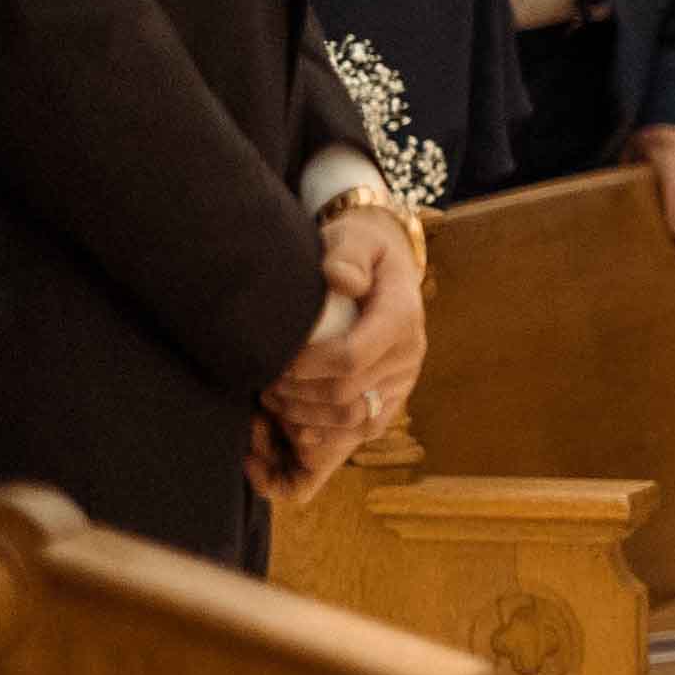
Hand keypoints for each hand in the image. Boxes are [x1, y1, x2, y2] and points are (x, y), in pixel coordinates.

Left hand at [285, 202, 433, 457]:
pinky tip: (294, 423)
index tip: (277, 361)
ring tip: (274, 400)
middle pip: (347, 393)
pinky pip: (362, 431)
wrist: (385, 268)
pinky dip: (326, 435)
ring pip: (353, 419)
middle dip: (298, 394)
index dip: (308, 367)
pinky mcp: (393, 399)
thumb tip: (341, 279)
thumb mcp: (355, 239)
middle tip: (264, 383)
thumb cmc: (361, 252)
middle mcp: (409, 355)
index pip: (353, 357)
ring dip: (307, 417)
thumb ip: (348, 254)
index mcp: (402, 317)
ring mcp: (403, 381)